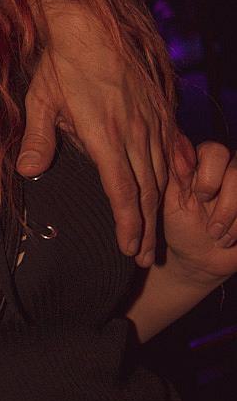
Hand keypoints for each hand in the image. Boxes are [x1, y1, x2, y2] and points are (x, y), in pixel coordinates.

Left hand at [18, 23, 168, 267]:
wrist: (91, 19)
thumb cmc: (61, 61)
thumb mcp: (41, 99)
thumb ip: (38, 137)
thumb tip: (26, 171)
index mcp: (105, 133)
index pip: (122, 189)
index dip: (128, 222)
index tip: (129, 247)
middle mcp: (134, 130)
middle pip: (147, 189)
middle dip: (147, 227)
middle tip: (144, 256)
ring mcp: (151, 117)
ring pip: (162, 171)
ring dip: (160, 206)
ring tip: (156, 234)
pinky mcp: (159, 105)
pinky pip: (171, 145)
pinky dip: (175, 170)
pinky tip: (179, 185)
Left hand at [163, 137, 236, 279]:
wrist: (198, 258)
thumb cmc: (181, 226)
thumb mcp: (171, 202)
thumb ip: (176, 174)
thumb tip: (178, 142)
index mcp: (203, 163)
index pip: (215, 151)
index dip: (210, 176)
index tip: (200, 198)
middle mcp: (228, 170)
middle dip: (226, 204)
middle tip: (211, 226)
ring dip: (233, 218)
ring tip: (218, 237)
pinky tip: (230, 239)